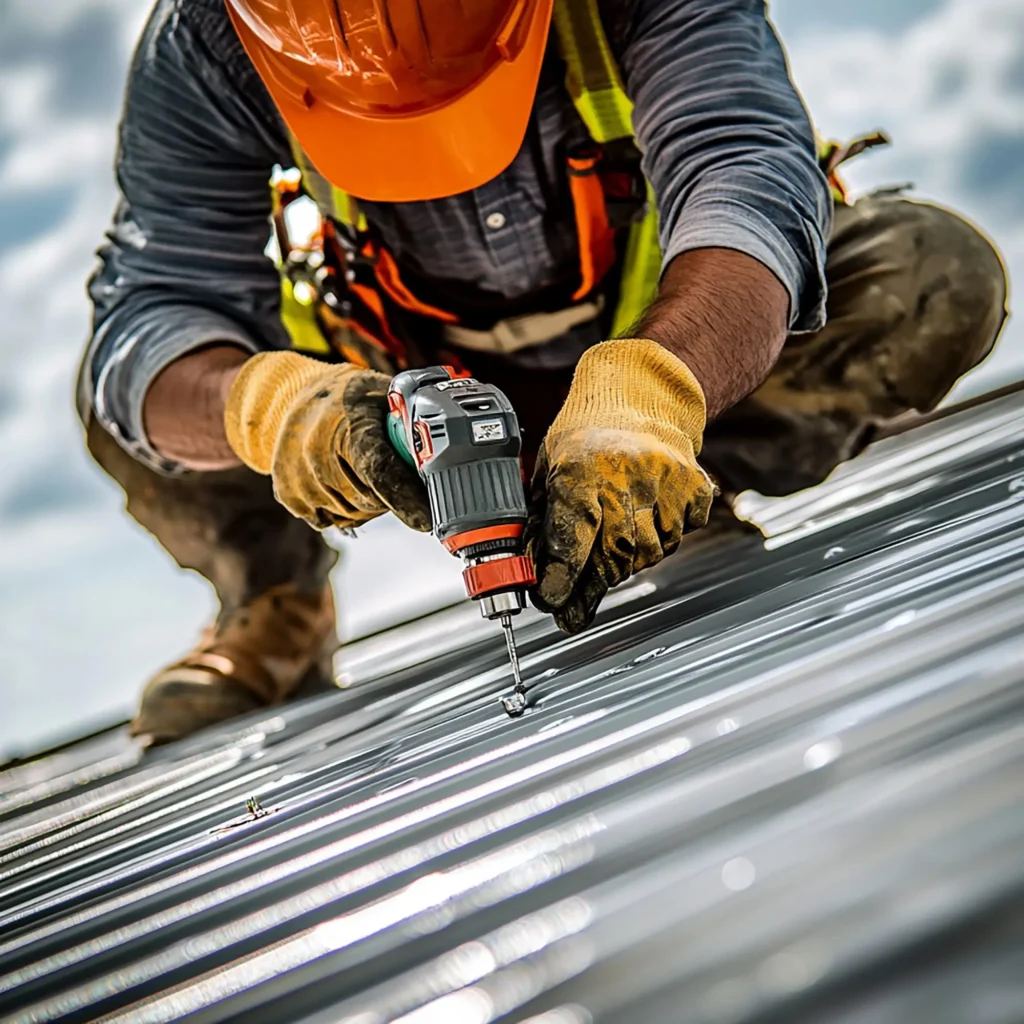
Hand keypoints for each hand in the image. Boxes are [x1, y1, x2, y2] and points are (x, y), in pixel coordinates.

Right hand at [224, 351, 429, 530]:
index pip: (380, 473)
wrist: (290, 396)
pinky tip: (344, 479)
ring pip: (355, 514)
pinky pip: (334, 520)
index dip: (407, 500)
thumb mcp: (384, 394)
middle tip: (394, 470)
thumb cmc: (347, 396)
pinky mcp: (289, 496)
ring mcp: (299, 478)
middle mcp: (316, 452)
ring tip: (364, 468)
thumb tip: (454, 448)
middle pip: (372, 500)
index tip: (429, 519)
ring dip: (370, 501)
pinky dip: (347, 508)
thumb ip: (415, 422)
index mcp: (346, 425)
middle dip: (393, 494)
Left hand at [528, 339, 713, 633]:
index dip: (560, 578)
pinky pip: (679, 535)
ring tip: (610, 548)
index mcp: (582, 469)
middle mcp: (625, 476)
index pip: (571, 538)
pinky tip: (645, 521)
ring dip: (625, 563)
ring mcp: (666, 482)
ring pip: (648, 553)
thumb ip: (542, 516)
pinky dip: (660, 539)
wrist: (639, 391)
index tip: (551, 600)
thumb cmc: (587, 430)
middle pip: (613, 556)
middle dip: (592, 583)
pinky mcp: (693, 487)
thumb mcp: (550, 465)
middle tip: (575, 598)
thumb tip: (531, 568)